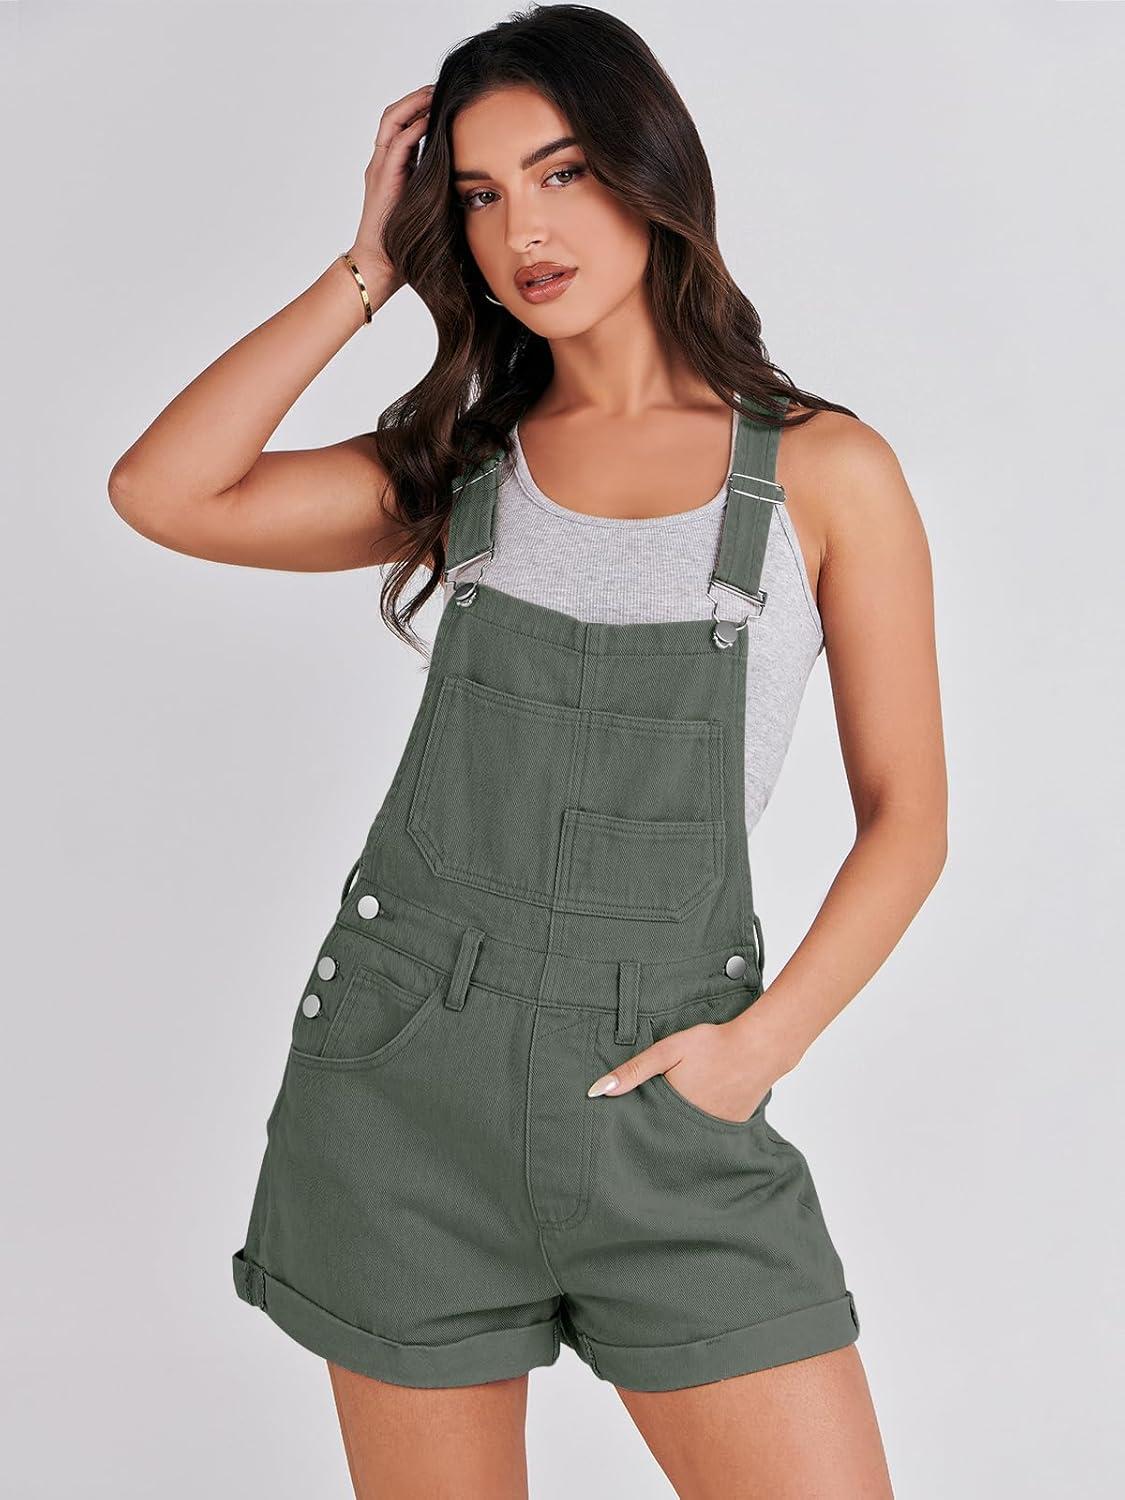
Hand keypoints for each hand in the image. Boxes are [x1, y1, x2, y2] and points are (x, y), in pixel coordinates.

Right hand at [348, 83, 433, 295]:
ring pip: (392, 121)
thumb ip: (444, 190)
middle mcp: (384, 164)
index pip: (405, 128)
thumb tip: (477, 186)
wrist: (382, 268)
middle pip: (396, 116)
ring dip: (414, 104)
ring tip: (435, 93)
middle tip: (441, 88)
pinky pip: (397, 143)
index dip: (422, 111)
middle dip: (417, 99)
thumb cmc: (409, 247)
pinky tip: (431, 119)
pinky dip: (414, 127)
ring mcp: (380, 169)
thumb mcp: (433, 210)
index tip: (447, 102)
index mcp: (395, 170)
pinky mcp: (382, 179)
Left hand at [587, 1017, 782, 1123]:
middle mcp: (693, 1128)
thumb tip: (598, 1091)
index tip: (621, 1129)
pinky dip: (701, 1124)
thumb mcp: (667, 1052)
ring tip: (673, 1116)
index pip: (645, 1128)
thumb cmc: (713, 1045)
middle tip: (645, 1124)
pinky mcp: (732, 1127)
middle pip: (666, 1135)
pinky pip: (709, 1131)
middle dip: (656, 1130)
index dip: (634, 1127)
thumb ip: (634, 1071)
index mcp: (672, 1111)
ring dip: (679, 1128)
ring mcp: (715, 1130)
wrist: (759, 1047)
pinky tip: (700, 1107)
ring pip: (688, 1135)